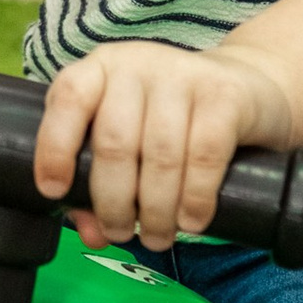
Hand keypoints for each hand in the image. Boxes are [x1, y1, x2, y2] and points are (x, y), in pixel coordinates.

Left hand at [32, 39, 293, 252]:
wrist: (248, 89)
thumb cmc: (172, 121)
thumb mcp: (130, 140)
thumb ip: (99, 183)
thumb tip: (92, 234)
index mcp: (102, 68)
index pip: (68, 98)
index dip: (54, 147)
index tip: (55, 191)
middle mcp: (138, 64)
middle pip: (115, 142)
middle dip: (113, 202)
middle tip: (120, 234)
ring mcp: (184, 75)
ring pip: (160, 155)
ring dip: (156, 210)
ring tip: (157, 237)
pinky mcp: (225, 95)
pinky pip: (205, 155)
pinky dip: (195, 198)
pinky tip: (191, 221)